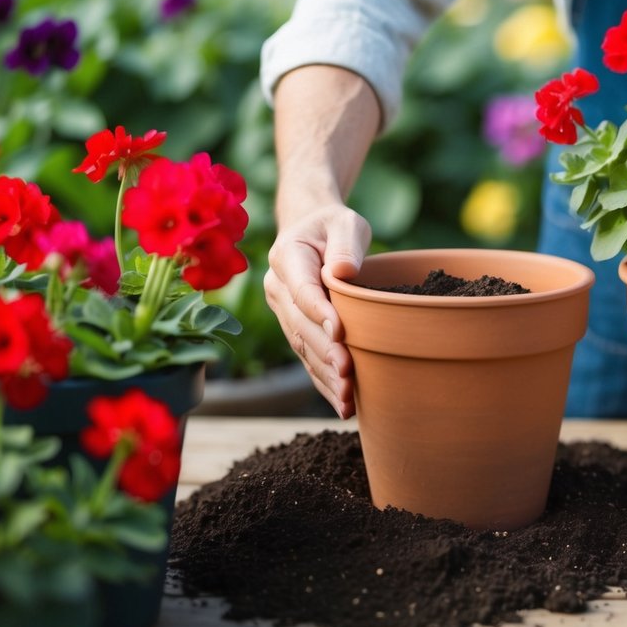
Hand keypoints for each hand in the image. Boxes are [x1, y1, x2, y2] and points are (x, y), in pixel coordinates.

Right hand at [264, 205, 370, 418]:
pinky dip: (323, 381)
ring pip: (302, 347)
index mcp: (287, 257)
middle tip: (348, 375)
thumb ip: (346, 245)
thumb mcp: (346, 223)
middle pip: (301, 325)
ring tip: (347, 399)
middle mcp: (277, 288)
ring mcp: (282, 311)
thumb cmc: (333, 226)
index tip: (340, 333)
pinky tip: (341, 403)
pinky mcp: (293, 328)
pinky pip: (306, 357)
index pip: (302, 289)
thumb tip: (342, 272)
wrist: (312, 231)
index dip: (319, 313)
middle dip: (324, 353)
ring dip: (323, 375)